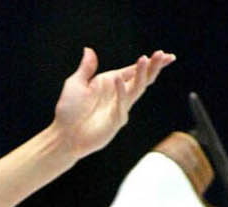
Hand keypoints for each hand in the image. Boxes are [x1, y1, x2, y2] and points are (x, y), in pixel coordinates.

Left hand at [51, 47, 175, 159]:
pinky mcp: (115, 121)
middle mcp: (119, 94)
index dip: (150, 63)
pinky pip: (122, 105)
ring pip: (136, 89)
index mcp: (112, 82)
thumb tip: (89, 50)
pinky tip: (119, 80)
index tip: (164, 55)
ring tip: (144, 60)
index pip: (135, 70)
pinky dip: (121, 92)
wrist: (63, 136)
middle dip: (152, 67)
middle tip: (161, 55)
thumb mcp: (75, 84)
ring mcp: (119, 108)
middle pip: (141, 78)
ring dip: (141, 75)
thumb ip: (86, 68)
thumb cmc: (68, 111)